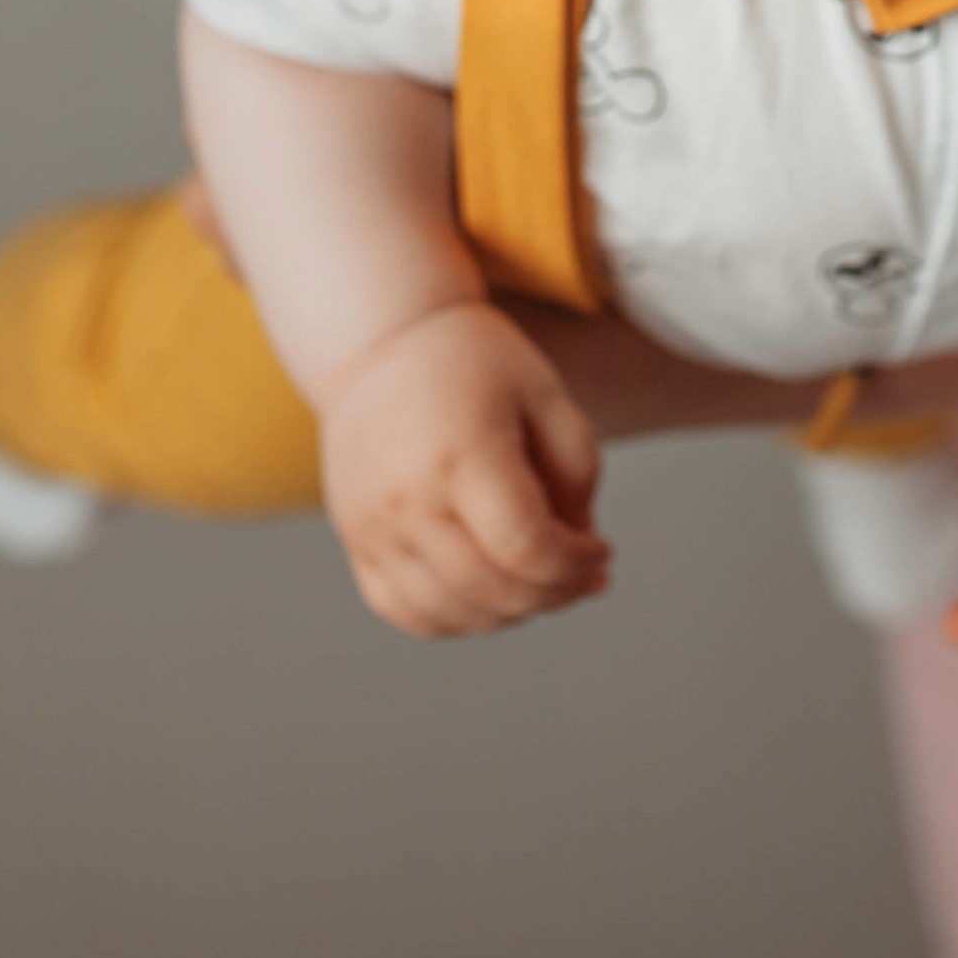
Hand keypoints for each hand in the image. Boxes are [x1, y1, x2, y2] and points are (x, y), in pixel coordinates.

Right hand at [319, 302, 609, 637]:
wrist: (378, 338)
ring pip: (454, 615)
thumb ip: (577, 474)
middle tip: (584, 576)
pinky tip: (491, 591)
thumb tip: (580, 556)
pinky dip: (458, 618)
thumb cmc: (473, 361)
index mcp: (462, 455)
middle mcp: (408, 500)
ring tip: (540, 580)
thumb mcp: (545, 394)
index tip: (602, 553)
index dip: (577, 566)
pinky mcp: (355, 541)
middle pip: (495, 591)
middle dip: (556, 594)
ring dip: (512, 613)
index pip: (527, 549)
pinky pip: (409, 613)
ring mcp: (373, 527)